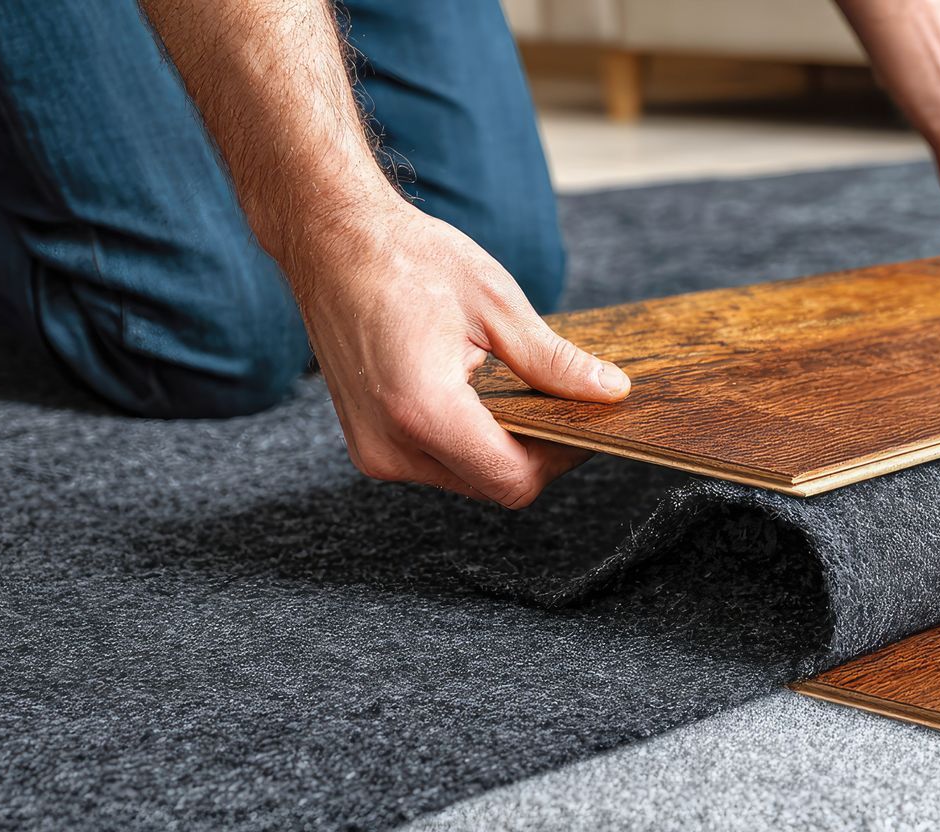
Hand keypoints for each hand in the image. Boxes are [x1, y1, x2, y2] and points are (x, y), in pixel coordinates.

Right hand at [286, 206, 628, 508]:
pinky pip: (440, 463)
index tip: (588, 422)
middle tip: (566, 404)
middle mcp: (390, 445)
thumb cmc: (406, 258)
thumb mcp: (496, 305)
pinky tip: (484, 399)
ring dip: (504, 447)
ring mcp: (374, 451)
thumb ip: (554, 361)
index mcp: (422, 410)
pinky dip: (471, 441)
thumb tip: (610, 392)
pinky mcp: (369, 447)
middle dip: (538, 451)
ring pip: (469, 477)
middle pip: (494, 483)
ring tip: (522, 394)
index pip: (514, 478)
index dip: (562, 456)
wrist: (330, 239)